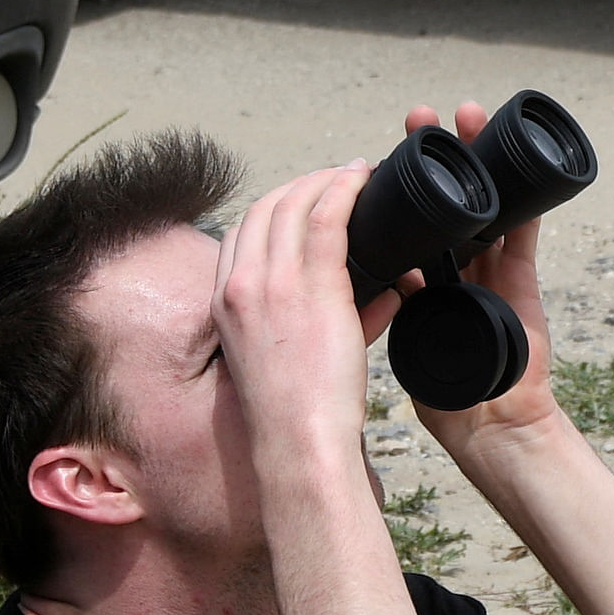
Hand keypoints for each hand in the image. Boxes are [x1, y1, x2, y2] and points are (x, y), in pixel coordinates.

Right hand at [214, 162, 380, 469]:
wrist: (299, 441)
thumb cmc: (301, 412)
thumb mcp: (293, 357)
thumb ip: (339, 316)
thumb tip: (388, 291)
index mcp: (225, 301)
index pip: (242, 230)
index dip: (275, 204)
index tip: (306, 197)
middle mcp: (240, 284)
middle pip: (265, 208)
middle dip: (301, 183)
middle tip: (337, 179)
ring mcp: (271, 283)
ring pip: (292, 203)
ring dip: (324, 180)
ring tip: (353, 173)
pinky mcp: (311, 288)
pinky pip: (326, 218)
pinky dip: (344, 190)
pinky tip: (361, 177)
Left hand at [393, 99, 561, 443]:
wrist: (488, 423)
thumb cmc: (445, 394)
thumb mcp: (402, 339)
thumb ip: (392, 304)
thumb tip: (376, 274)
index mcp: (425, 279)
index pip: (408, 220)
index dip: (395, 184)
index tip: (380, 151)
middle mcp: (460, 268)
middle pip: (447, 199)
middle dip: (436, 156)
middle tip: (422, 117)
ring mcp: (494, 272)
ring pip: (485, 203)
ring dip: (478, 161)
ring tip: (468, 116)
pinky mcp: (523, 282)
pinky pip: (524, 234)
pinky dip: (524, 201)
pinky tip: (519, 166)